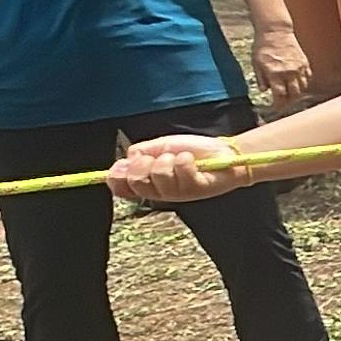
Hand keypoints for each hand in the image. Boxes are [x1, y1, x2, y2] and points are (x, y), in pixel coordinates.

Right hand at [107, 132, 246, 202]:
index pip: (122, 189)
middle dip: (143, 164)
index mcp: (148, 183)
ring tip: (180, 157)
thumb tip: (127, 158)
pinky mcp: (196, 189)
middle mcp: (161, 192)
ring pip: (159, 175)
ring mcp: (179, 193)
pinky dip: (185, 160)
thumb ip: (140, 152)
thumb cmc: (191, 152)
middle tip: (157, 157)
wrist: (223, 152)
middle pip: (137, 183)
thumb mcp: (159, 147)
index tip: (123, 164)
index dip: (117, 177)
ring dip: (167, 160)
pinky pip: (181, 171)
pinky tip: (191, 159)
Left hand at [250, 26, 313, 103]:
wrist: (275, 30)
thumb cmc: (263, 45)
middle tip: (283, 104)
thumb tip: (264, 90)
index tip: (275, 108)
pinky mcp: (304, 63)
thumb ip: (261, 78)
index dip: (278, 104)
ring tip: (290, 95)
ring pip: (302, 88)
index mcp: (275, 73)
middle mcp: (289, 72)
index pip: (280, 95)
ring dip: (296, 93)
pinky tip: (296, 83)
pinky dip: (303, 83)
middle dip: (288, 102)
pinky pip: (307, 78)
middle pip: (293, 94)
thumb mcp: (256, 62)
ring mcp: (298, 67)